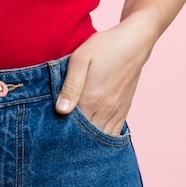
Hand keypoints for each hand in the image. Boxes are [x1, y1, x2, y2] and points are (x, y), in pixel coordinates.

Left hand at [55, 19, 154, 134]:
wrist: (134, 42)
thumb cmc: (104, 47)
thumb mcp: (80, 60)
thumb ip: (70, 86)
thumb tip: (61, 111)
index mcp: (91, 98)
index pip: (73, 127)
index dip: (61, 134)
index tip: (51, 137)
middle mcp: (105, 109)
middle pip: (87, 135)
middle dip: (73, 141)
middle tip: (59, 144)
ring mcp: (117, 110)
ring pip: (101, 136)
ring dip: (89, 142)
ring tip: (75, 144)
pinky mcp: (124, 109)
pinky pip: (115, 132)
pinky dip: (104, 139)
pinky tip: (94, 140)